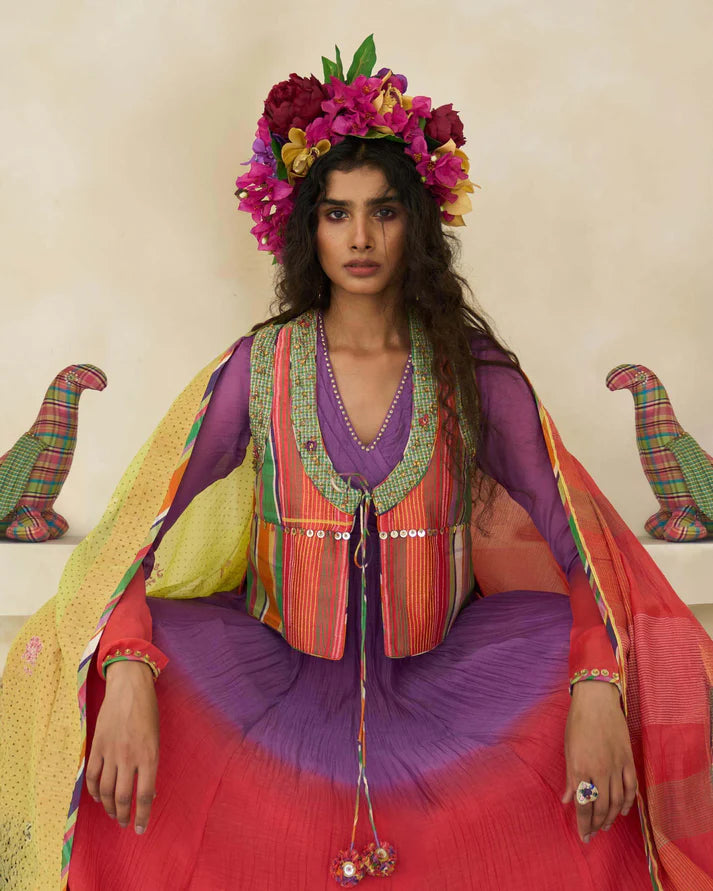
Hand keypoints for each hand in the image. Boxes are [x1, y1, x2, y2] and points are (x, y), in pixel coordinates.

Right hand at [85, 660, 158, 834]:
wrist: (129, 688)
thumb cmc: (148, 712)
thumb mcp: (156, 739)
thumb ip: (151, 765)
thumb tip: (149, 792)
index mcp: (149, 756)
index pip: (145, 795)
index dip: (142, 815)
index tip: (141, 829)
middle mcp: (129, 758)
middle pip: (121, 797)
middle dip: (123, 815)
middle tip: (124, 823)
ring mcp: (111, 752)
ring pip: (104, 790)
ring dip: (107, 807)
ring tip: (112, 814)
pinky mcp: (97, 746)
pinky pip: (91, 775)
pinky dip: (93, 791)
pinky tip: (97, 797)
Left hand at [561, 680, 636, 842]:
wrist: (597, 701)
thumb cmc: (577, 723)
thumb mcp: (568, 749)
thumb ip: (569, 777)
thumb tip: (567, 799)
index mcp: (580, 768)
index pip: (582, 804)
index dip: (583, 823)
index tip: (583, 836)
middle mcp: (599, 771)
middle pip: (600, 806)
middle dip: (596, 824)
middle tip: (593, 834)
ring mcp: (616, 766)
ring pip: (616, 801)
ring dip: (611, 817)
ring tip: (605, 825)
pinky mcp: (628, 760)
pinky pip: (631, 787)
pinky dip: (628, 802)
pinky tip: (623, 811)